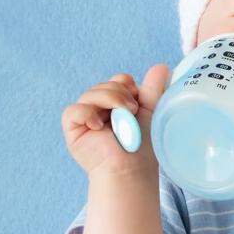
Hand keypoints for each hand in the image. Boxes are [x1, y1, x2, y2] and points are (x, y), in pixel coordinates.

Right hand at [62, 63, 170, 178]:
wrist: (132, 167)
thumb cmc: (142, 145)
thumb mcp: (149, 111)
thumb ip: (152, 89)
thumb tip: (161, 66)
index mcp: (116, 105)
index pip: (116, 81)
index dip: (125, 84)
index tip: (137, 97)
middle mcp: (99, 110)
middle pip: (103, 85)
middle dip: (118, 93)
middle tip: (132, 110)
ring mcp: (85, 120)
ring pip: (89, 94)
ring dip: (108, 100)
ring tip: (121, 116)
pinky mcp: (73, 131)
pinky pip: (73, 111)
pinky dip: (87, 113)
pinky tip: (99, 126)